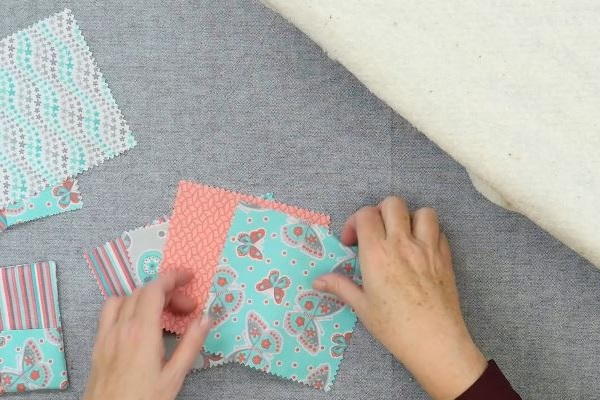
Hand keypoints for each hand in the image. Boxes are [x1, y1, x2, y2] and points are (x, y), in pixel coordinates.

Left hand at [84, 270, 210, 399]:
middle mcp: (121, 327)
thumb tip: (205, 318)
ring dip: (144, 297)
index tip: (188, 277)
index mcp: (142, 332)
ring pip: (124, 298)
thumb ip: (191, 344)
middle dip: (167, 292)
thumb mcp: (174, 376)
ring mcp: (106, 335)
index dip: (173, 278)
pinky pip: (109, 313)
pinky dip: (126, 307)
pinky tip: (137, 324)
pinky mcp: (98, 345)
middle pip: (143, 292)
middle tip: (187, 308)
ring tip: (161, 312)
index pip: (155, 289)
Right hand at [313, 196, 486, 399]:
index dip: (354, 222)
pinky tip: (421, 250)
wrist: (435, 341)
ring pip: (422, 211)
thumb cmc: (394, 327)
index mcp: (377, 253)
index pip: (365, 214)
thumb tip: (317, 281)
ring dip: (410, 218)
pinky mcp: (446, 257)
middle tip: (376, 233)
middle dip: (380, 212)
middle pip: (393, 203)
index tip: (352, 242)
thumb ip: (340, 287)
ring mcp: (428, 248)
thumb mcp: (362, 307)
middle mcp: (403, 243)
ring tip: (402, 236)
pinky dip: (429, 233)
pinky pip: (440, 231)